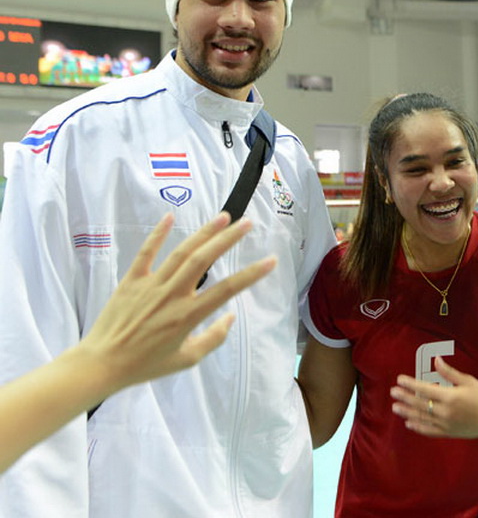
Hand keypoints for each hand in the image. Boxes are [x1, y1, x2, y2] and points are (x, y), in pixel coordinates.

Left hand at [79, 212, 275, 391]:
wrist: (102, 363)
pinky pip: (146, 252)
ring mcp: (152, 283)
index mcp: (188, 315)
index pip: (227, 289)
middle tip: (247, 223)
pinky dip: (158, 233)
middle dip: (228, 239)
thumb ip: (212, 339)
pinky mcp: (132, 279)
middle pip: (205, 259)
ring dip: (204, 232)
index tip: (270, 260)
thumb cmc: (146, 365)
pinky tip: (171, 217)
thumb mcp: (186, 360)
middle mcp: (173, 294)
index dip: (251, 274)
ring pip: (182, 252)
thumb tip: (230, 317)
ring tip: (223, 217)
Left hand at [390, 357, 477, 437]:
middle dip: (405, 397)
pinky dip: (418, 427)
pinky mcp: (449, 433)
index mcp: (450, 397)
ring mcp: (447, 424)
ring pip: (422, 418)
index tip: (400, 380)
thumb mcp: (467, 381)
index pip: (424, 389)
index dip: (410, 384)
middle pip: (420, 404)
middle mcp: (447, 412)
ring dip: (407, 412)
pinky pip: (430, 431)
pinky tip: (409, 422)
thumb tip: (436, 359)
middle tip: (393, 392)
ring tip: (395, 407)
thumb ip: (448, 372)